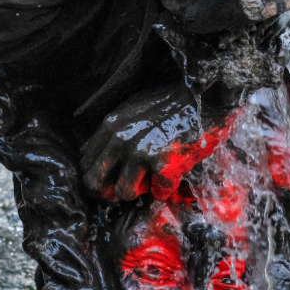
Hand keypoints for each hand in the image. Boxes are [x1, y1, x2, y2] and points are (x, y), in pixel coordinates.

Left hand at [80, 83, 232, 201]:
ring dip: (140, 191)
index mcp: (111, 125)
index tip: (108, 183)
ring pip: (124, 192)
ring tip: (153, 179)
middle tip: (123, 194)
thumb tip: (91, 154)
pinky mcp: (162, 163)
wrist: (204, 95)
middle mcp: (120, 139)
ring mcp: (140, 151)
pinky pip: (158, 193)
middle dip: (107, 193)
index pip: (85, 162)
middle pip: (94, 182)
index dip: (95, 177)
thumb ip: (113, 131)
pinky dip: (167, 189)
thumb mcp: (132, 108)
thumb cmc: (171, 103)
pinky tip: (173, 175)